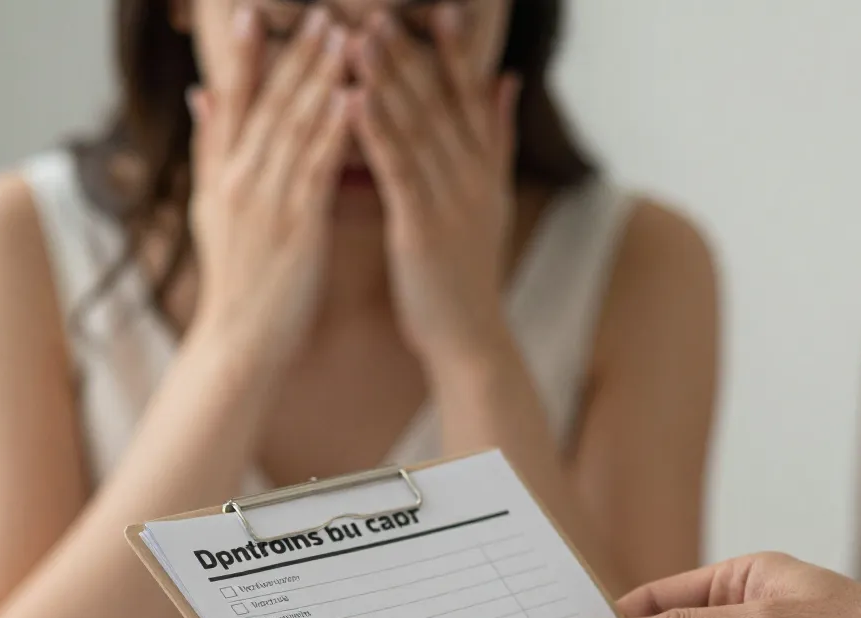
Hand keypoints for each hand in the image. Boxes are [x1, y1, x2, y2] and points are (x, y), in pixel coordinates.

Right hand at [187, 7, 351, 368]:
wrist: (240, 342)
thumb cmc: (237, 280)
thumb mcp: (210, 210)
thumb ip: (210, 149)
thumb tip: (199, 94)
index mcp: (222, 172)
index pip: (232, 99)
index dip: (242, 53)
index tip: (253, 10)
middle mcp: (240, 179)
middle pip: (268, 103)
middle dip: (296, 53)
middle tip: (322, 11)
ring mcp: (266, 202)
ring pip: (294, 128)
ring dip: (320, 78)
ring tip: (343, 35)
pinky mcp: (297, 228)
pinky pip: (317, 170)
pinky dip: (333, 132)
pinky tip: (352, 100)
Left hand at [349, 5, 518, 367]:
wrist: (470, 340)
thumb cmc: (468, 275)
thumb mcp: (492, 201)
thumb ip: (498, 139)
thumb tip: (508, 80)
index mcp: (484, 169)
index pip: (470, 98)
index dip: (456, 53)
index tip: (441, 10)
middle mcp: (472, 178)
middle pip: (439, 104)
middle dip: (408, 54)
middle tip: (378, 10)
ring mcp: (449, 202)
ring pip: (415, 129)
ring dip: (386, 80)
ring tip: (358, 36)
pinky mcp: (421, 228)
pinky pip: (396, 170)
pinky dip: (374, 132)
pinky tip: (352, 98)